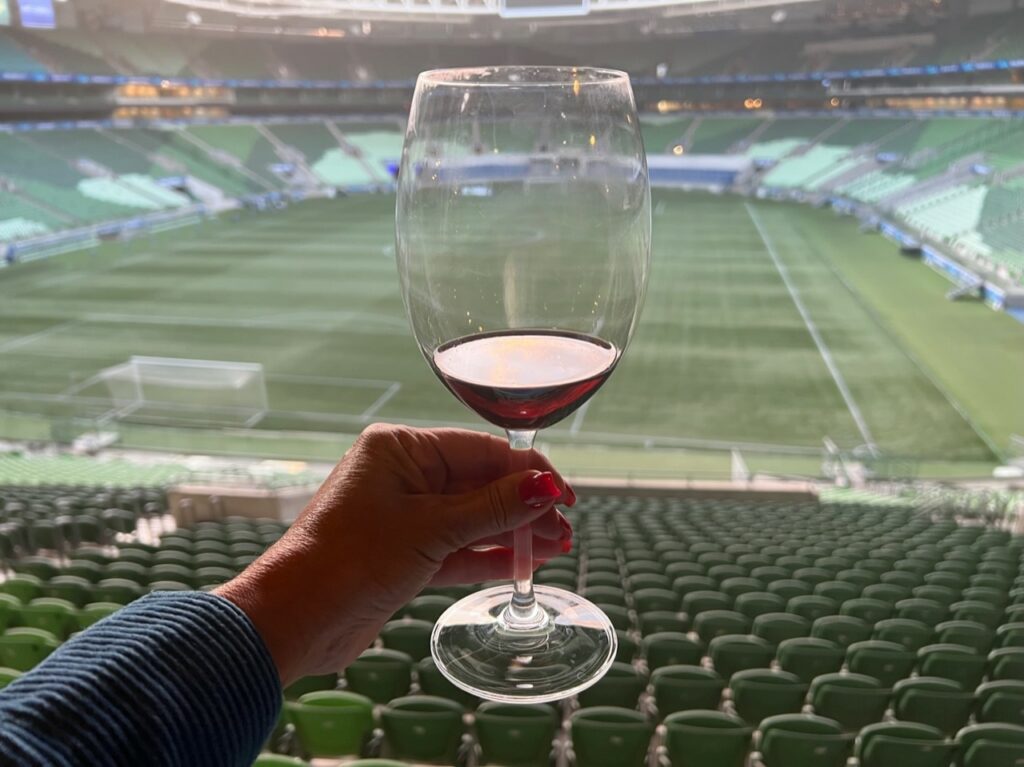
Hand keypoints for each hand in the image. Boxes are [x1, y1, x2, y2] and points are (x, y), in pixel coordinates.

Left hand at [216, 423, 574, 685]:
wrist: (293, 621)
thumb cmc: (348, 561)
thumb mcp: (431, 529)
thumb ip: (492, 509)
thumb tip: (545, 488)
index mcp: (400, 449)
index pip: (481, 450)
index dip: (527, 472)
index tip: (565, 495)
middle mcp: (402, 475)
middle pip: (480, 483)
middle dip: (524, 506)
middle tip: (565, 528)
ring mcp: (402, 515)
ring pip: (472, 518)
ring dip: (513, 532)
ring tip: (557, 546)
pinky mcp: (403, 553)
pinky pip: (457, 547)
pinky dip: (489, 555)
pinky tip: (525, 562)